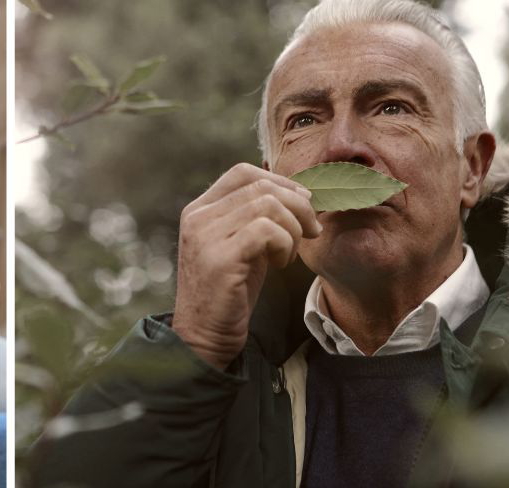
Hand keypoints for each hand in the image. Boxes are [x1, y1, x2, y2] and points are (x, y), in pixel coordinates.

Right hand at [172, 163, 321, 368]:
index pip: (243, 173)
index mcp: (200, 209)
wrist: (204, 335)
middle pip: (261, 186)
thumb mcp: (241, 245)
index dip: (280, 182)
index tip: (302, 206)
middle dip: (297, 206)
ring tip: (288, 254)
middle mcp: (198, 217)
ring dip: (292, 229)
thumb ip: (256, 217)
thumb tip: (300, 192)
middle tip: (310, 231)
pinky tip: (280, 264)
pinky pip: (266, 231)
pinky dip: (284, 245)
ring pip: (268, 205)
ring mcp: (205, 236)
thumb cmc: (230, 291)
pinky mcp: (219, 258)